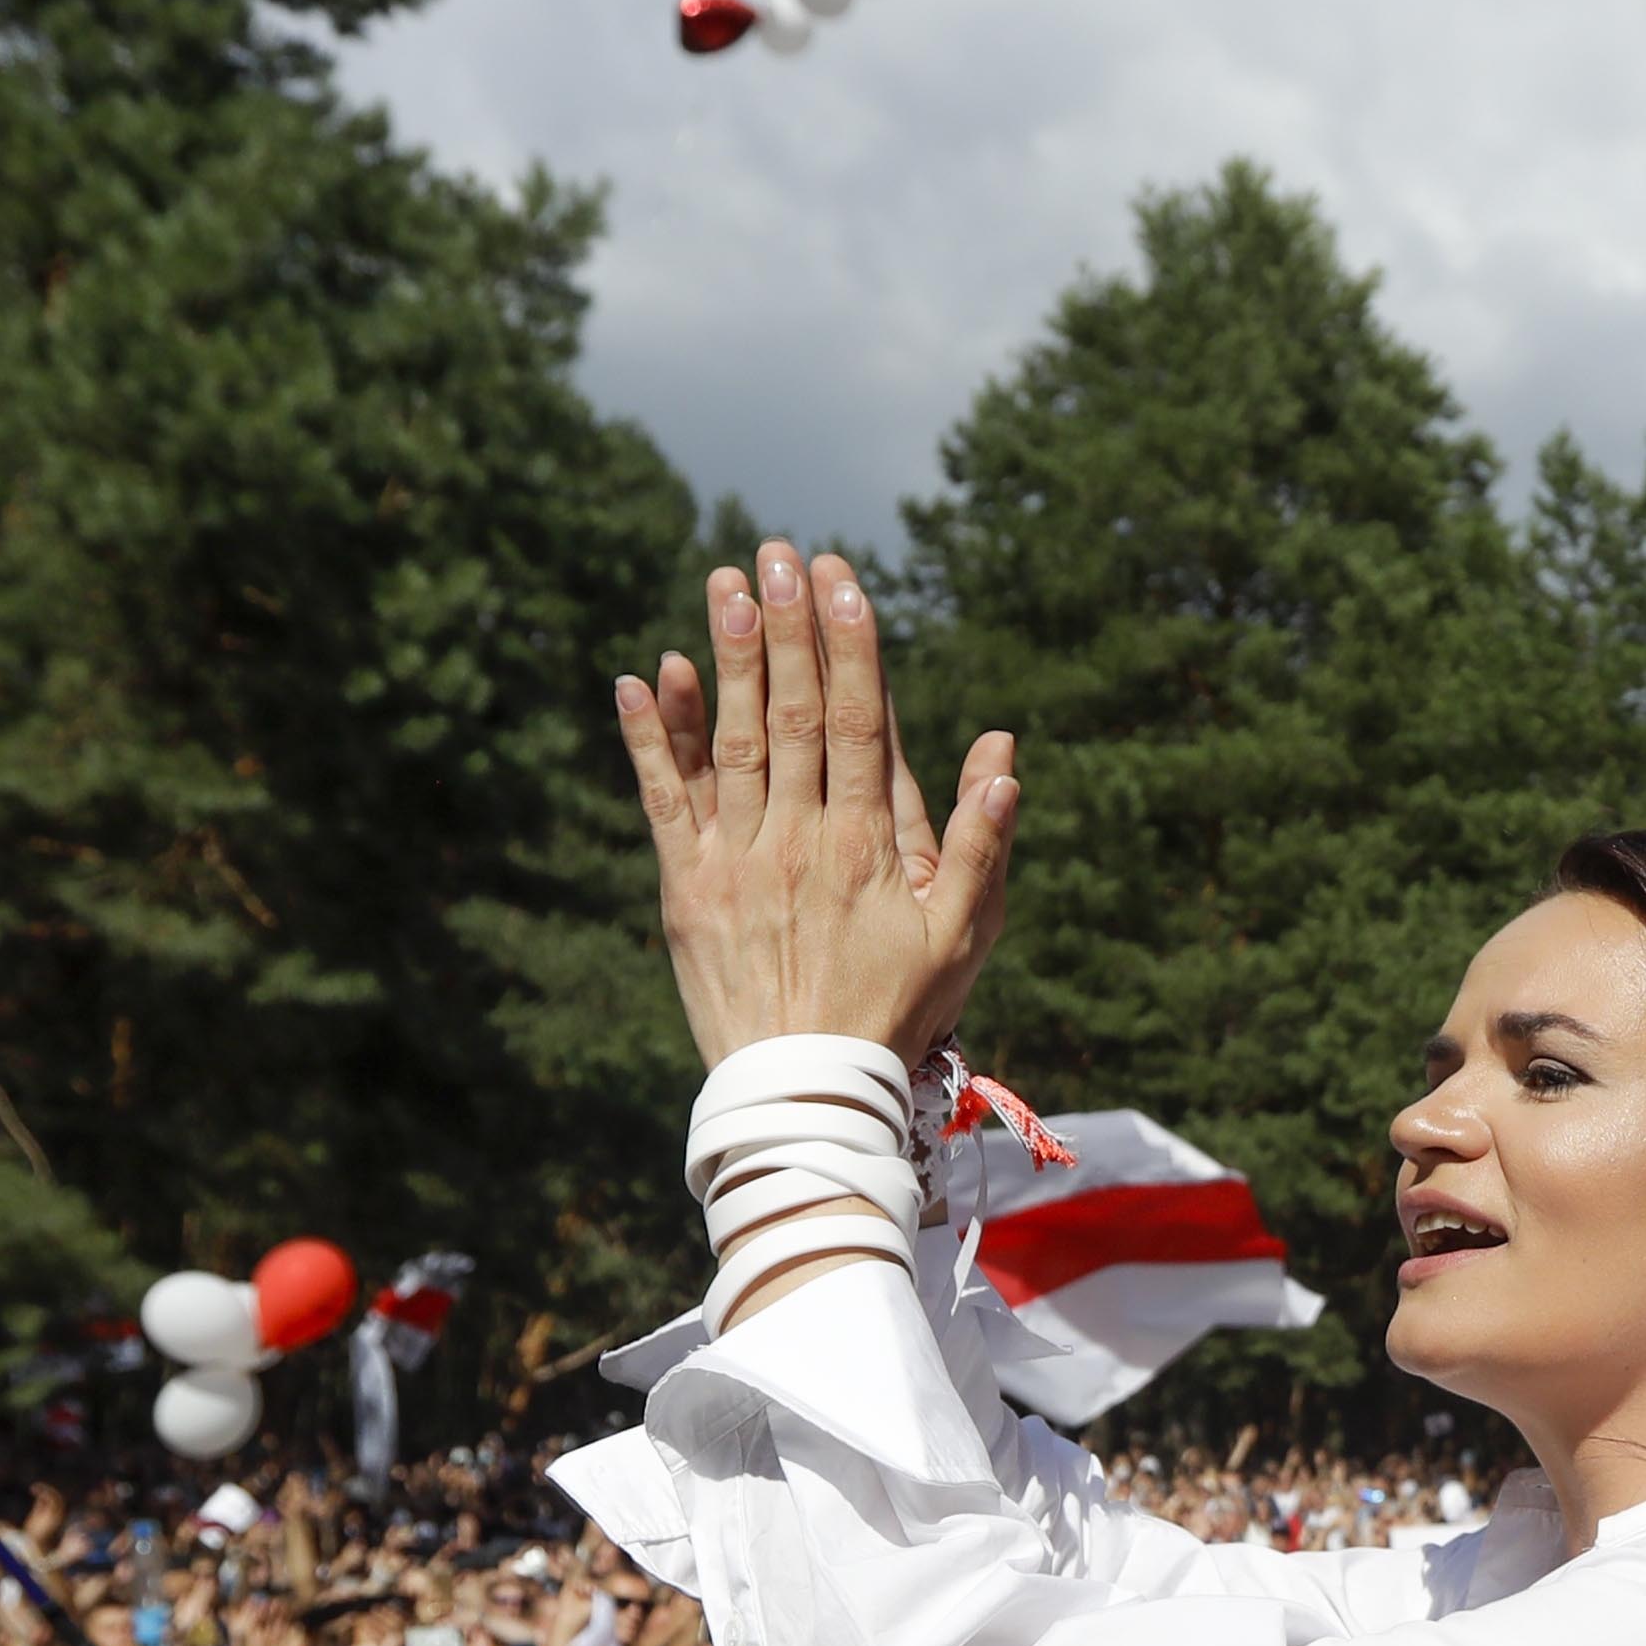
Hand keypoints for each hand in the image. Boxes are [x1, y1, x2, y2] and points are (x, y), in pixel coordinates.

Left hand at [622, 540, 1023, 1066]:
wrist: (808, 1092)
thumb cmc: (896, 1013)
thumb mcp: (963, 935)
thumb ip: (982, 842)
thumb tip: (1001, 754)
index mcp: (867, 845)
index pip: (858, 722)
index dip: (850, 646)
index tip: (841, 579)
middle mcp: (799, 841)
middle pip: (793, 714)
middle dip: (787, 628)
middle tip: (775, 553)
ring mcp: (736, 862)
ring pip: (731, 742)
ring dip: (727, 659)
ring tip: (723, 586)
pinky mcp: (684, 890)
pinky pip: (663, 801)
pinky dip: (649, 738)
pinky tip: (643, 676)